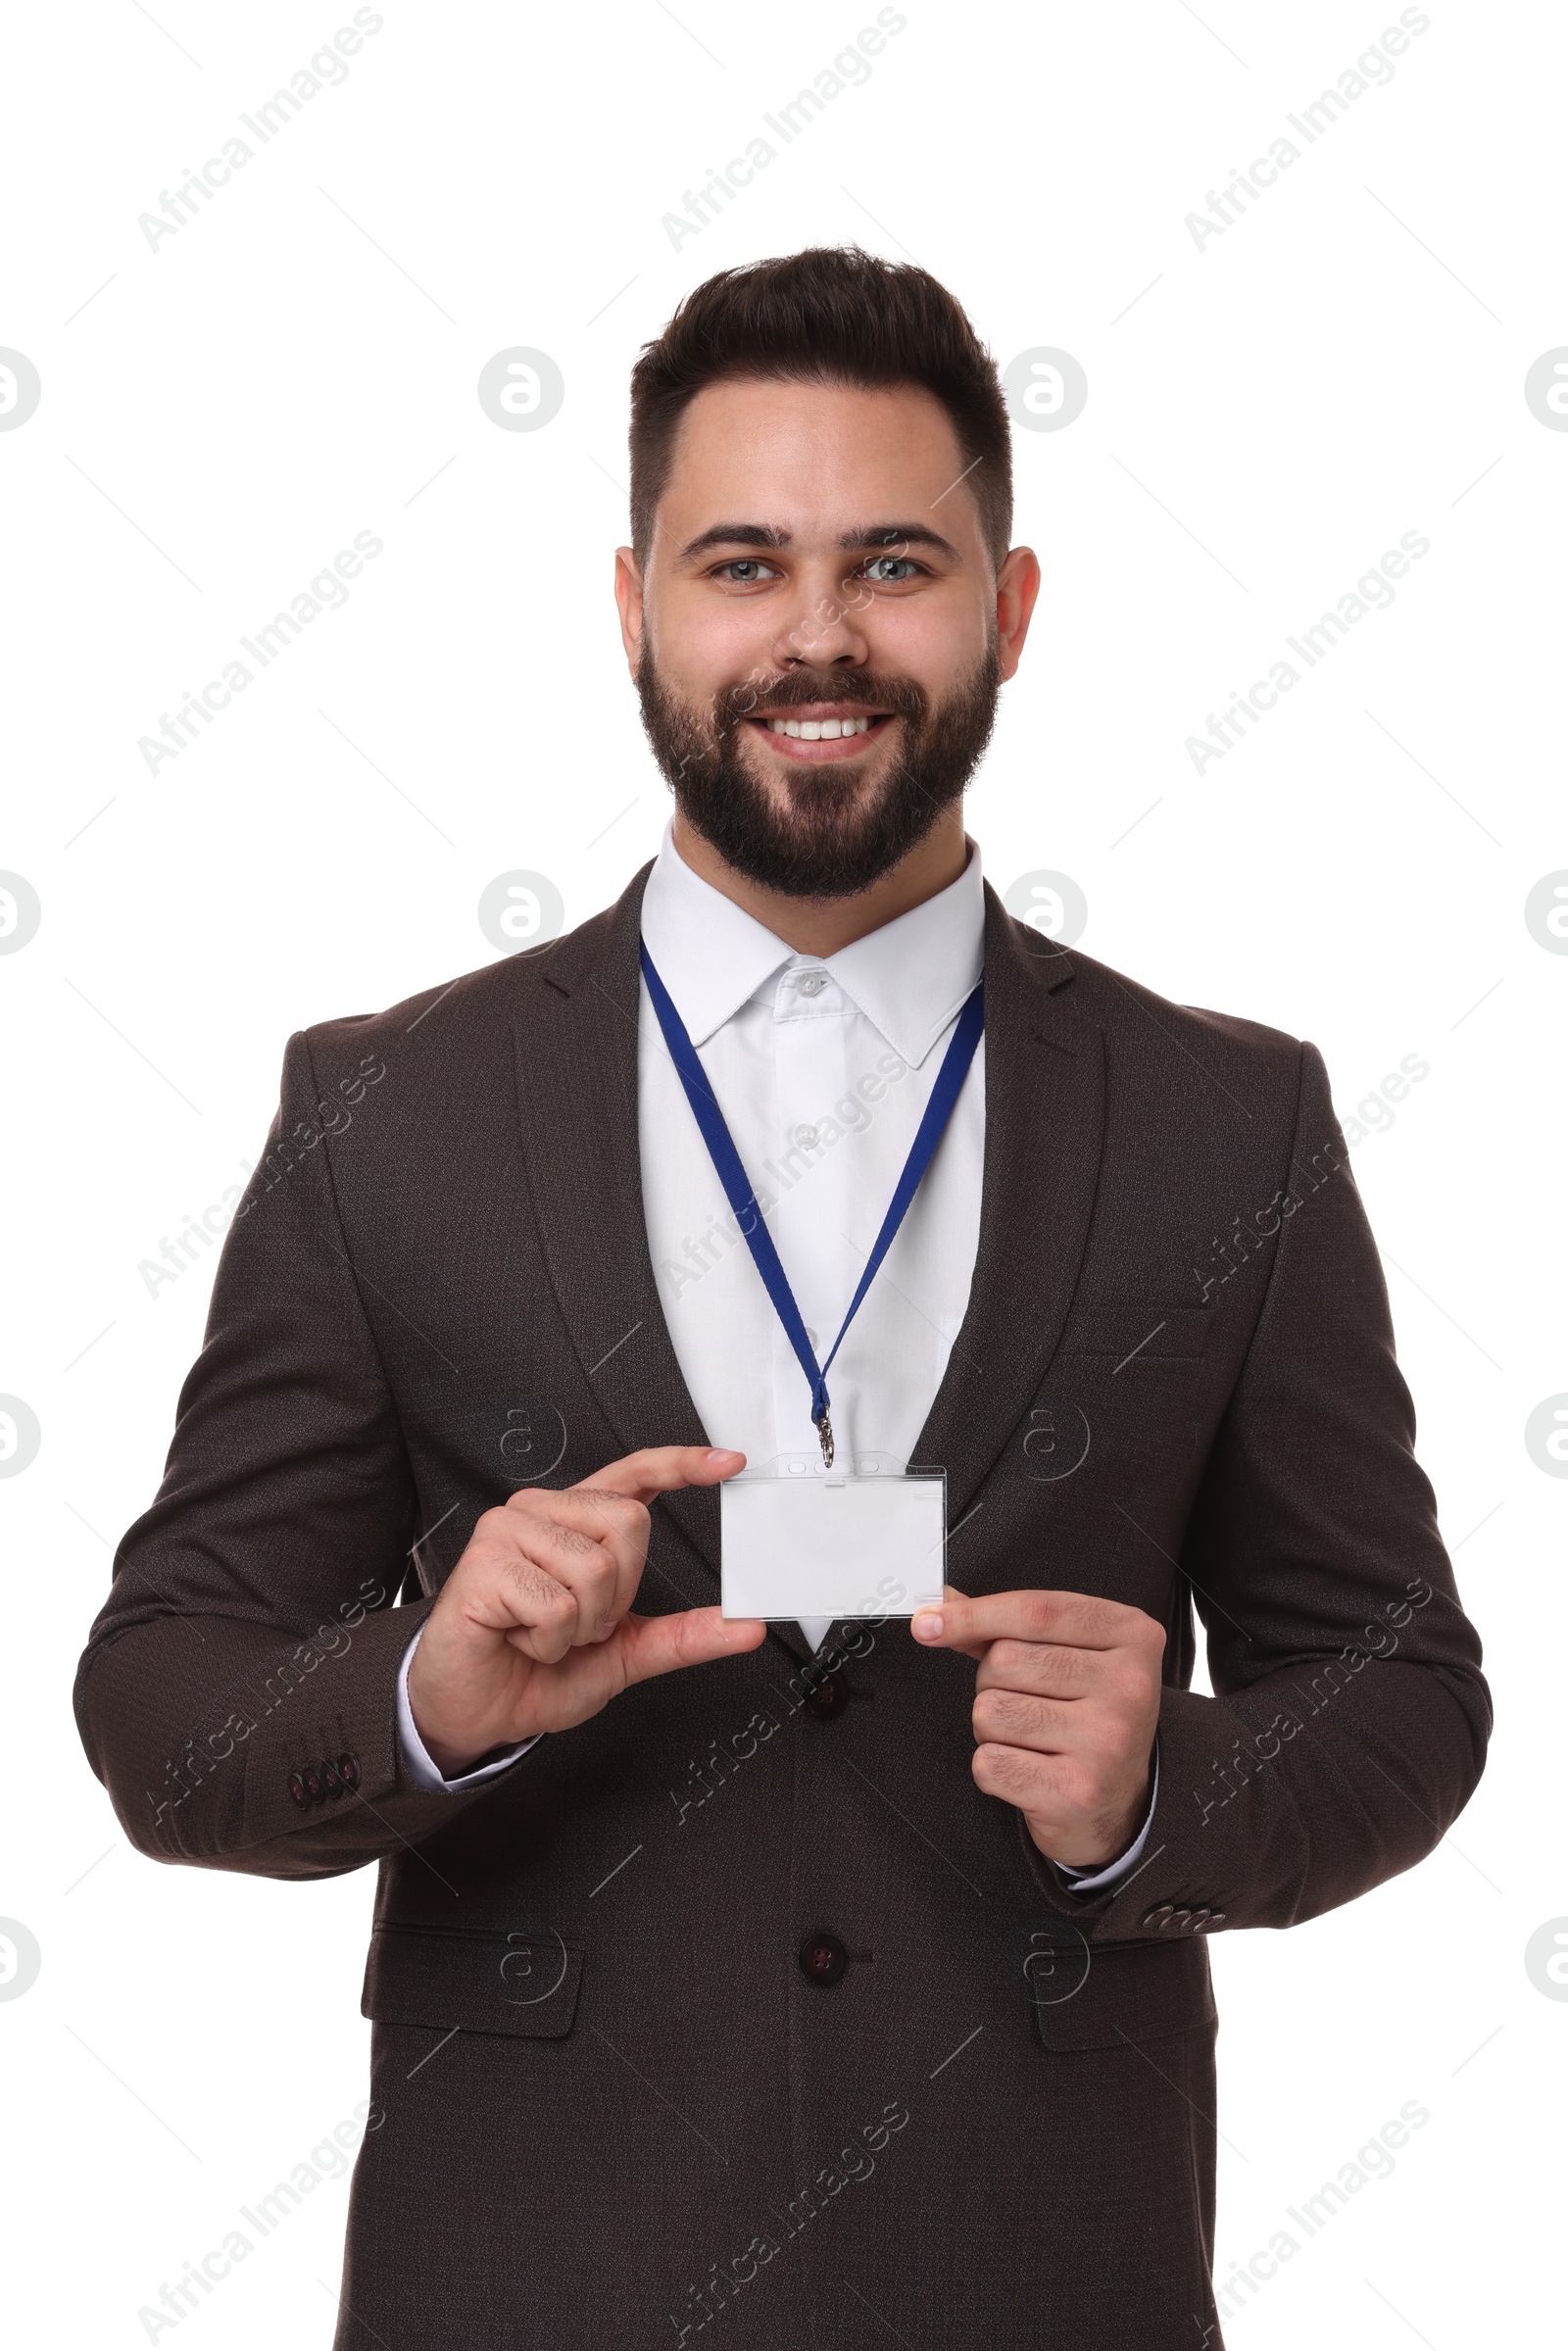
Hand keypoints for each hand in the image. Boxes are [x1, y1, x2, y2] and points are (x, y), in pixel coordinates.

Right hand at [406, 1445, 762, 1774]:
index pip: (635, 1475)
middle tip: (579, 1623)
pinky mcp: (484, 1563)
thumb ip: (684, 1636)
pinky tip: (520, 1638)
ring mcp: (508, 1531)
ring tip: (544, 1633)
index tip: (729, 1462)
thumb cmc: (537, 1672)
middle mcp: (542, 1513)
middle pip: (630, 1522)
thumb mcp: (625, 1653)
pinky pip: (556, 1604)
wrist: (475, 1710)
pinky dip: (550, 1641)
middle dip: (619, 1594)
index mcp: (577, 1523)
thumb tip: (744, 1627)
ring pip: (596, 1567)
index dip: (682, 1464)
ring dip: (581, 1625)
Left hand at [911, 1587, 1163, 1869]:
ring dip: (992, 1729)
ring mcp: (1108, 1741)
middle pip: (1005, 1659)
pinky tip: (1031, 1771)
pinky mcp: (1079, 1792)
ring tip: (1032, 1740)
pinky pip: (989, 1762)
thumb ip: (1007, 1627)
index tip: (928, 1623)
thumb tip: (942, 1606)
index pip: (1035, 1611)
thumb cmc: (1088, 1717)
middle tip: (1030, 1705)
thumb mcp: (1068, 1655)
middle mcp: (1130, 1686)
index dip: (972, 1614)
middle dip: (993, 1683)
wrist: (1121, 1804)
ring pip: (990, 1711)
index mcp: (1133, 1636)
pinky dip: (994, 1769)